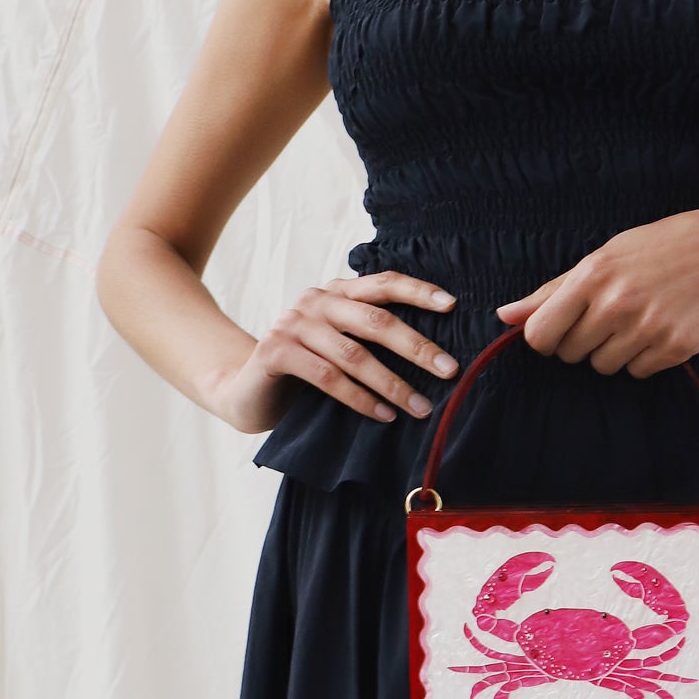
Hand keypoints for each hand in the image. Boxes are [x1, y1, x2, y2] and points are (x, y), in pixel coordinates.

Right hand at [214, 271, 459, 430]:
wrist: (247, 392)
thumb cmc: (307, 371)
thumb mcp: (341, 346)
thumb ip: (370, 338)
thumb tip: (435, 355)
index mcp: (337, 292)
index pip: (384, 283)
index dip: (419, 291)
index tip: (452, 305)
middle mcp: (315, 301)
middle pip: (376, 320)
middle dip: (418, 347)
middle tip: (450, 371)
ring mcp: (293, 324)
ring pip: (355, 355)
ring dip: (393, 384)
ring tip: (420, 407)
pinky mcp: (276, 351)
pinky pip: (328, 377)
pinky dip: (360, 399)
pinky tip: (383, 415)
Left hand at [494, 200, 698, 377]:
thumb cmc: (661, 247)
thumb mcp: (606, 255)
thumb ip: (553, 290)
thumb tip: (506, 316)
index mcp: (593, 276)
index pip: (540, 335)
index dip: (546, 338)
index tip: (561, 329)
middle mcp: (617, 304)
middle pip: (570, 355)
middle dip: (583, 341)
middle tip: (611, 314)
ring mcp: (648, 329)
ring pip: (604, 367)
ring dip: (614, 351)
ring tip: (638, 318)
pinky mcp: (676, 348)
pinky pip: (638, 372)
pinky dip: (645, 357)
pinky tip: (661, 327)